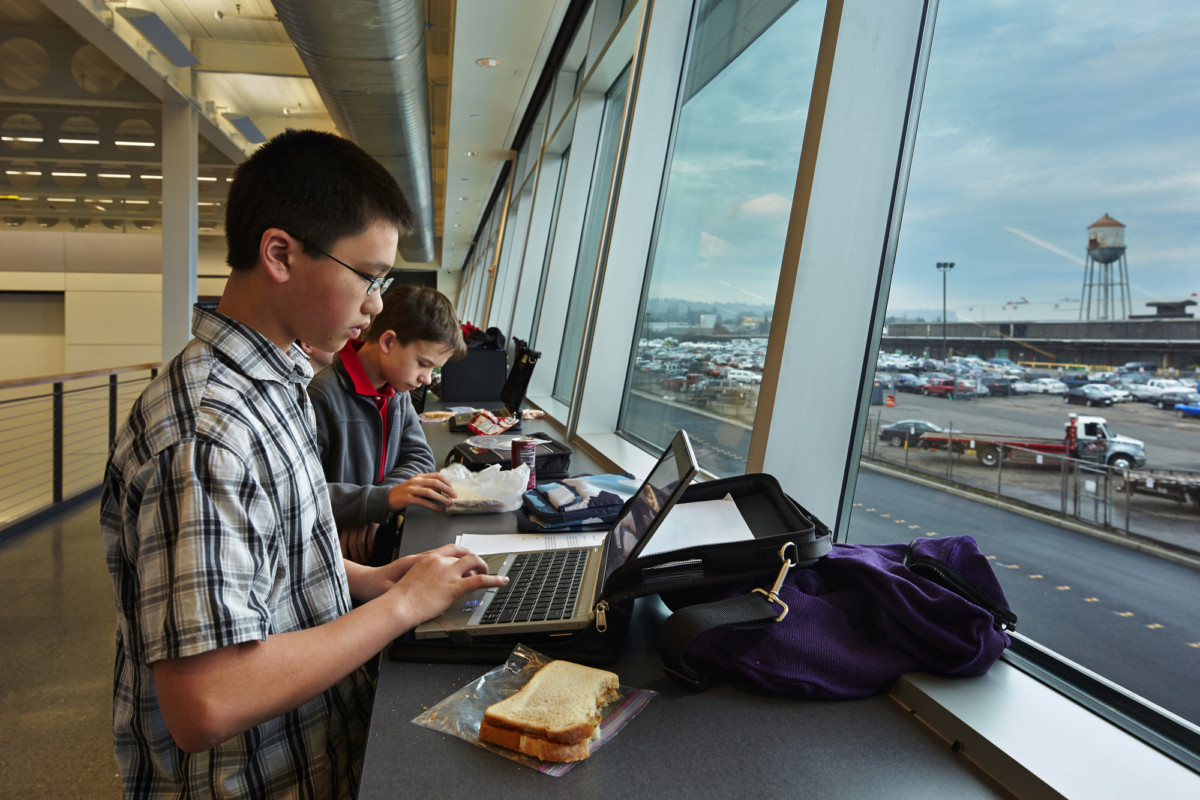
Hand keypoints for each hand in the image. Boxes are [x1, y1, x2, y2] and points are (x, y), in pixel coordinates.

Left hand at [339, 522, 379, 563]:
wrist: (375, 513)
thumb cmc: (362, 523)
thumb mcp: (352, 526)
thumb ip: (347, 536)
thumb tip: (343, 554)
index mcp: (346, 527)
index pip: (342, 542)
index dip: (343, 552)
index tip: (346, 561)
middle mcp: (354, 525)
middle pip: (351, 544)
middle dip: (354, 556)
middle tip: (357, 563)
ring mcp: (363, 525)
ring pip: (360, 543)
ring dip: (362, 554)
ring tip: (364, 560)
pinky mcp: (373, 525)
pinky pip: (370, 539)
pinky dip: (370, 549)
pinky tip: (370, 554)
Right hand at [378, 544, 507, 624]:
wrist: (398, 605)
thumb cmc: (400, 598)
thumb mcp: (413, 580)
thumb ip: (427, 577)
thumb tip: (435, 584)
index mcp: (429, 559)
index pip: (452, 549)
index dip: (464, 553)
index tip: (468, 558)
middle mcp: (440, 562)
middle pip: (464, 555)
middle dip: (474, 561)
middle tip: (479, 569)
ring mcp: (448, 574)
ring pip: (474, 562)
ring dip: (484, 567)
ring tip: (489, 574)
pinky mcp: (454, 587)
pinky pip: (480, 580)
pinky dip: (494, 579)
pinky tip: (501, 581)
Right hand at [387, 473, 456, 511]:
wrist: (385, 498)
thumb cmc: (402, 493)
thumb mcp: (415, 486)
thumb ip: (427, 486)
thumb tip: (441, 489)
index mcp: (419, 477)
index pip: (437, 476)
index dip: (447, 482)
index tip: (452, 488)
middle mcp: (416, 481)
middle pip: (435, 483)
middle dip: (447, 489)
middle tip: (454, 495)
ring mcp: (411, 489)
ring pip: (430, 492)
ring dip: (442, 498)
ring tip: (448, 503)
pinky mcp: (408, 499)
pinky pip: (423, 502)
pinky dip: (433, 506)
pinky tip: (438, 509)